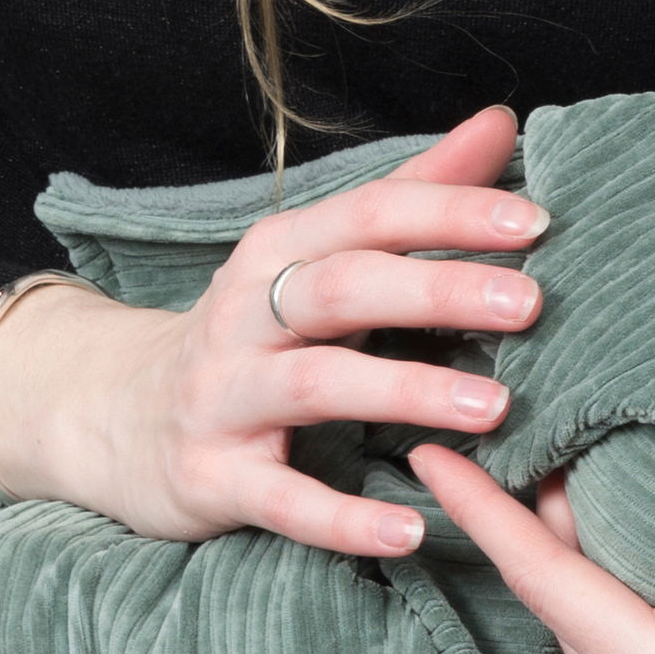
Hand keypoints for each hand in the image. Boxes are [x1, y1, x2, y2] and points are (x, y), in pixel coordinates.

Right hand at [0, 106, 547, 556]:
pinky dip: (344, 518)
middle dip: (437, 291)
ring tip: (494, 407)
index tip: (536, 223)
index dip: (449, 213)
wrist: (118, 418)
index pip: (369, 215)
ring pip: (316, 384)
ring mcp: (223, 396)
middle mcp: (244, 314)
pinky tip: (410, 529)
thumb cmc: (252, 333)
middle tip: (531, 304)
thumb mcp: (317, 259)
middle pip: (343, 288)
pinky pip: (282, 500)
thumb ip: (412, 198)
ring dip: (406, 391)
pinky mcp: (212, 477)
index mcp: (279, 253)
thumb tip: (500, 124)